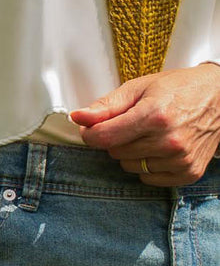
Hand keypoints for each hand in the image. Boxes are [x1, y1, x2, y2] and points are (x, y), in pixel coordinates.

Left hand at [69, 63, 219, 185]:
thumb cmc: (178, 89)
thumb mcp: (139, 88)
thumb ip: (105, 106)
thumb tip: (77, 117)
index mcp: (154, 116)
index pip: (102, 138)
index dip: (90, 133)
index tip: (93, 127)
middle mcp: (169, 141)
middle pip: (114, 152)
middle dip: (116, 138)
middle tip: (134, 123)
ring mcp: (180, 159)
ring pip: (128, 166)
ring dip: (132, 152)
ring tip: (151, 134)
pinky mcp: (188, 172)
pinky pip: (148, 177)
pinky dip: (148, 165)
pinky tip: (161, 148)